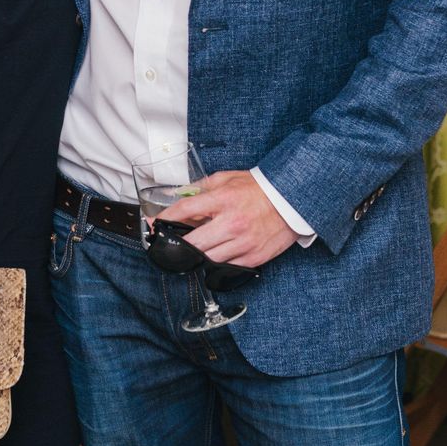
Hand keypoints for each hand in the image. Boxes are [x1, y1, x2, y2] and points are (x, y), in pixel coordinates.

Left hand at [161, 170, 298, 268]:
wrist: (291, 201)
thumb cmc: (259, 189)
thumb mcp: (227, 179)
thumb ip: (200, 187)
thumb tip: (178, 194)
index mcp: (223, 199)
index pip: (185, 210)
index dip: (165, 218)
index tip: (155, 224)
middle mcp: (232, 223)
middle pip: (193, 242)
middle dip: (177, 245)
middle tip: (169, 243)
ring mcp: (243, 243)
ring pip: (206, 259)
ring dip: (196, 254)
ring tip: (193, 248)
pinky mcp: (252, 257)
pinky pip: (225, 266)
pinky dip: (216, 261)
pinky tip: (215, 252)